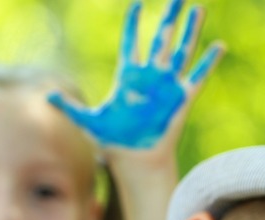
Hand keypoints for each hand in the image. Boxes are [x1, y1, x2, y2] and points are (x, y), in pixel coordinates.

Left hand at [48, 0, 222, 150]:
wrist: (134, 159)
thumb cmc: (112, 141)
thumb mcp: (88, 121)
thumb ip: (70, 107)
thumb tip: (46, 97)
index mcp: (128, 77)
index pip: (131, 43)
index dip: (132, 24)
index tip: (136, 4)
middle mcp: (150, 76)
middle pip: (161, 38)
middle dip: (169, 16)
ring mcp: (167, 85)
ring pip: (181, 51)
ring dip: (190, 30)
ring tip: (198, 8)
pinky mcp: (182, 98)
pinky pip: (197, 76)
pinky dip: (208, 62)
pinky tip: (219, 45)